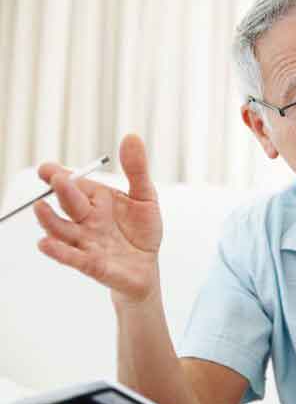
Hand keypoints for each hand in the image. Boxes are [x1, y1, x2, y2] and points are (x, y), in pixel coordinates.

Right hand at [34, 134, 162, 303]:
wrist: (147, 267)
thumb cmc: (142, 231)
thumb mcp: (145, 197)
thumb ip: (136, 170)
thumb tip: (131, 136)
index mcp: (96, 200)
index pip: (74, 184)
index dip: (59, 175)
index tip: (48, 168)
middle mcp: (86, 220)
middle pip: (70, 204)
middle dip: (62, 192)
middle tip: (56, 179)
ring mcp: (87, 242)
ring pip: (63, 231)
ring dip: (51, 220)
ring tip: (40, 208)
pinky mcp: (93, 265)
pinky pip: (74, 258)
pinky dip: (60, 252)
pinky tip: (46, 243)